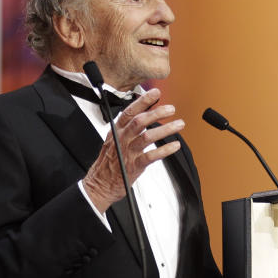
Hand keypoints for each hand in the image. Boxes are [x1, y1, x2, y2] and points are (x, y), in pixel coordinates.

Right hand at [82, 87, 183, 212]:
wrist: (99, 185)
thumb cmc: (108, 163)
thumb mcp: (114, 141)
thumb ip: (127, 129)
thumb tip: (144, 117)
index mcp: (117, 131)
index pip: (129, 112)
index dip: (143, 101)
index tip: (155, 93)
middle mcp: (122, 140)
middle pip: (139, 121)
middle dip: (156, 113)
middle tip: (170, 109)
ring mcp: (127, 153)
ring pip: (147, 137)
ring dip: (165, 129)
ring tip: (178, 125)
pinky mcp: (134, 166)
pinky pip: (151, 156)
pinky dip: (164, 150)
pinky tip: (174, 145)